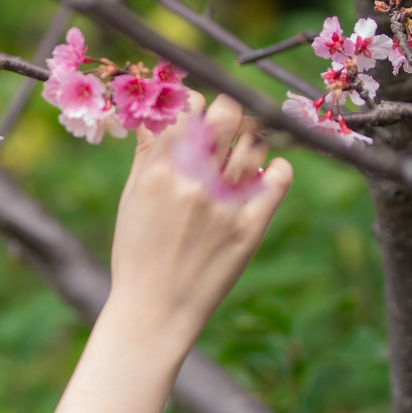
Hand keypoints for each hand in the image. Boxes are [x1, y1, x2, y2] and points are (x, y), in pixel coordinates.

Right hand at [106, 92, 293, 349]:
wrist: (155, 310)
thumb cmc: (137, 254)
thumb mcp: (132, 200)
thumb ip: (147, 154)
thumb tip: (156, 114)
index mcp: (159, 172)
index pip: (188, 109)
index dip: (195, 102)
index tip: (197, 110)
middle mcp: (194, 181)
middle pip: (228, 116)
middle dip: (230, 112)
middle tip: (229, 123)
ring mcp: (225, 204)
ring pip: (255, 144)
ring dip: (252, 142)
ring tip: (243, 155)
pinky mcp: (251, 227)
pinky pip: (279, 178)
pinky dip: (278, 168)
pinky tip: (268, 172)